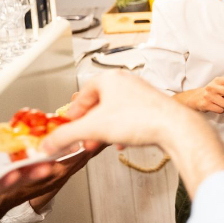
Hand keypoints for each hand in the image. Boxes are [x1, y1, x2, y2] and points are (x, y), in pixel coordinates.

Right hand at [43, 72, 223, 196]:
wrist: (175, 128)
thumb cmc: (140, 119)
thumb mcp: (92, 129)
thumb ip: (65, 136)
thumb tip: (48, 143)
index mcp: (110, 79)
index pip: (81, 94)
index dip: (72, 113)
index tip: (66, 126)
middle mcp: (126, 82)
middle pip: (98, 105)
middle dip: (89, 126)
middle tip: (83, 139)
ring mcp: (141, 94)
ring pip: (114, 114)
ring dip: (105, 131)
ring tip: (101, 144)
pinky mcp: (152, 108)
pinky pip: (130, 120)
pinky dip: (122, 132)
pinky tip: (122, 143)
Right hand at [179, 75, 223, 113]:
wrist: (195, 98)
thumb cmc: (212, 92)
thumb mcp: (220, 86)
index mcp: (218, 80)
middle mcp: (212, 87)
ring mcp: (208, 96)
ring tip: (220, 103)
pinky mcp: (205, 104)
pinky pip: (220, 110)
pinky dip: (221, 110)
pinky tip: (216, 106)